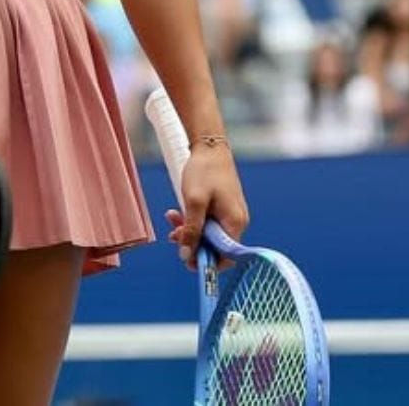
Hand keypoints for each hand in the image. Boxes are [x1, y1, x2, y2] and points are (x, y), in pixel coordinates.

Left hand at [165, 143, 247, 271]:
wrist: (209, 146)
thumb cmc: (204, 171)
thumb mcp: (193, 201)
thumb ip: (191, 230)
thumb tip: (187, 255)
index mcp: (234, 223)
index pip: (226, 257)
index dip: (206, 262)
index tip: (186, 259)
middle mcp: (237, 222)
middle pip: (214, 246)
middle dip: (192, 242)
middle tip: (173, 234)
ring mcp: (230, 214)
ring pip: (208, 233)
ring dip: (188, 230)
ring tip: (172, 219)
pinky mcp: (222, 208)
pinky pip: (207, 222)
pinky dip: (192, 220)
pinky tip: (177, 212)